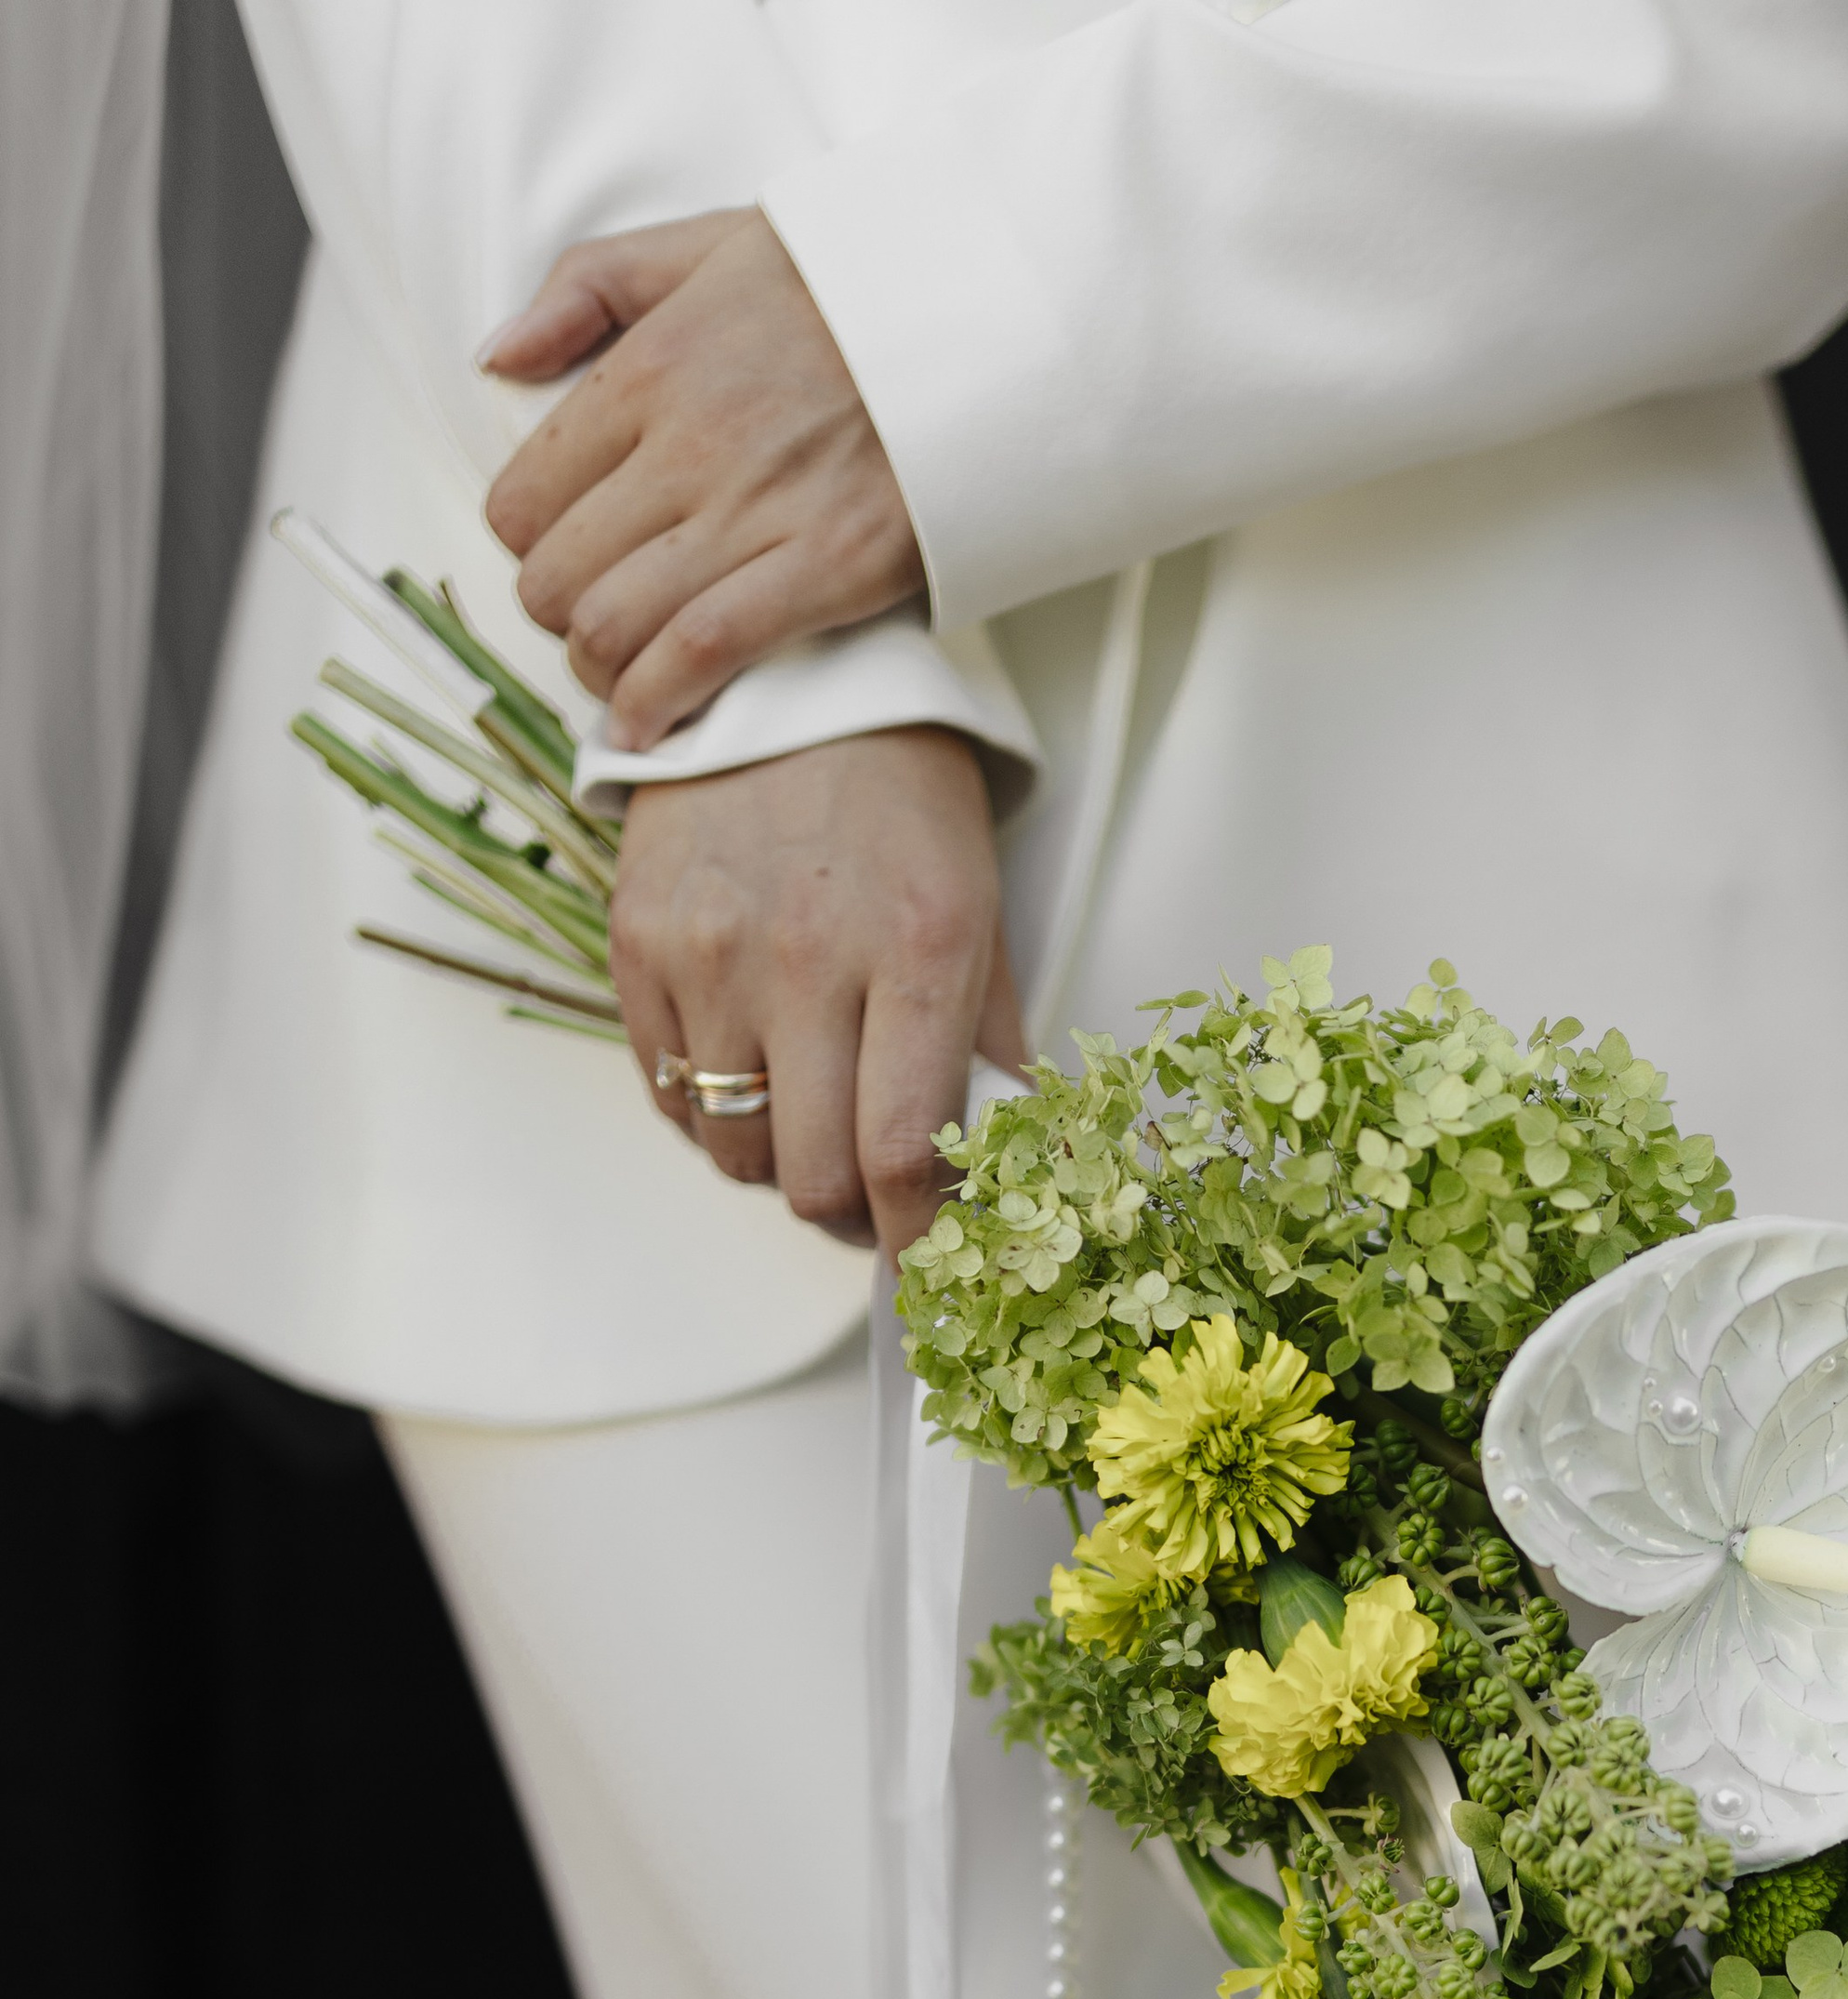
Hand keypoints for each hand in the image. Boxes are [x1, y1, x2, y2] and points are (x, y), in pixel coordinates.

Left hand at [483, 210, 920, 749]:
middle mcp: (687, 444)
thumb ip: (589, 288)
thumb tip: (497, 357)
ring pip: (613, 627)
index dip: (531, 547)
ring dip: (605, 673)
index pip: (524, 499)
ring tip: (624, 679)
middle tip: (597, 622)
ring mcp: (755, 511)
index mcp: (650, 367)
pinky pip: (703, 653)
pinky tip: (648, 731)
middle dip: (561, 618)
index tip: (566, 555)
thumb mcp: (705, 243)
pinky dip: (659, 706)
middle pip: (557, 578)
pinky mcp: (826, 567)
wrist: (985, 313)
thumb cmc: (850, 284)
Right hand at [609, 727, 1022, 1259]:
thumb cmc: (901, 802)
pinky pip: (668, 1095)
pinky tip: (752, 1069)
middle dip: (850, 1216)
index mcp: (917, 951)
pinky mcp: (636, 944)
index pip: (905, 1157)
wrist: (785, 677)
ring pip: (732, 1152)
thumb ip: (992, 1053)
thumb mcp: (979, 913)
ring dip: (778, 1166)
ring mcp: (707, 953)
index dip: (918, 1243)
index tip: (931, 1268)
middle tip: (875, 1198)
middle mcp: (804, 958)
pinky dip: (713, 1113)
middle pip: (809, 1179)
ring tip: (811, 1119)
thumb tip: (1007, 1180)